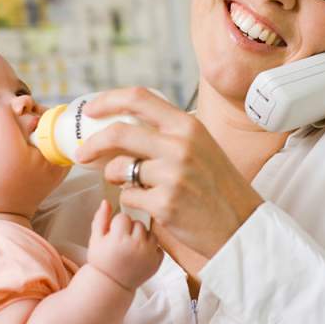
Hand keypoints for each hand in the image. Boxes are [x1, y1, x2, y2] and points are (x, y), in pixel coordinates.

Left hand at [75, 87, 263, 257]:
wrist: (241, 225)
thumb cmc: (218, 185)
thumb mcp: (201, 146)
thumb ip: (168, 134)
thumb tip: (127, 126)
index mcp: (187, 126)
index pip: (139, 98)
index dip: (108, 100)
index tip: (91, 110)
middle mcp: (179, 146)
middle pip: (118, 133)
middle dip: (93, 143)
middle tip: (83, 153)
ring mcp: (172, 175)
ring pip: (118, 168)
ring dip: (114, 176)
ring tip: (130, 183)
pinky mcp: (165, 204)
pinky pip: (128, 196)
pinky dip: (130, 200)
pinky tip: (148, 202)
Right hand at [87, 200, 162, 290]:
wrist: (111, 285)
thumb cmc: (101, 261)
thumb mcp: (95, 239)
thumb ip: (101, 218)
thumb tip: (106, 201)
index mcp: (120, 238)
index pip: (124, 217)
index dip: (117, 225)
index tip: (113, 235)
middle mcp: (137, 245)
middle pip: (138, 224)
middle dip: (130, 229)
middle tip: (122, 242)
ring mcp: (149, 254)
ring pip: (150, 233)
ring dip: (142, 237)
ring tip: (131, 248)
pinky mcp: (157, 262)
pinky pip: (157, 246)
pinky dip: (151, 248)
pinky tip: (139, 255)